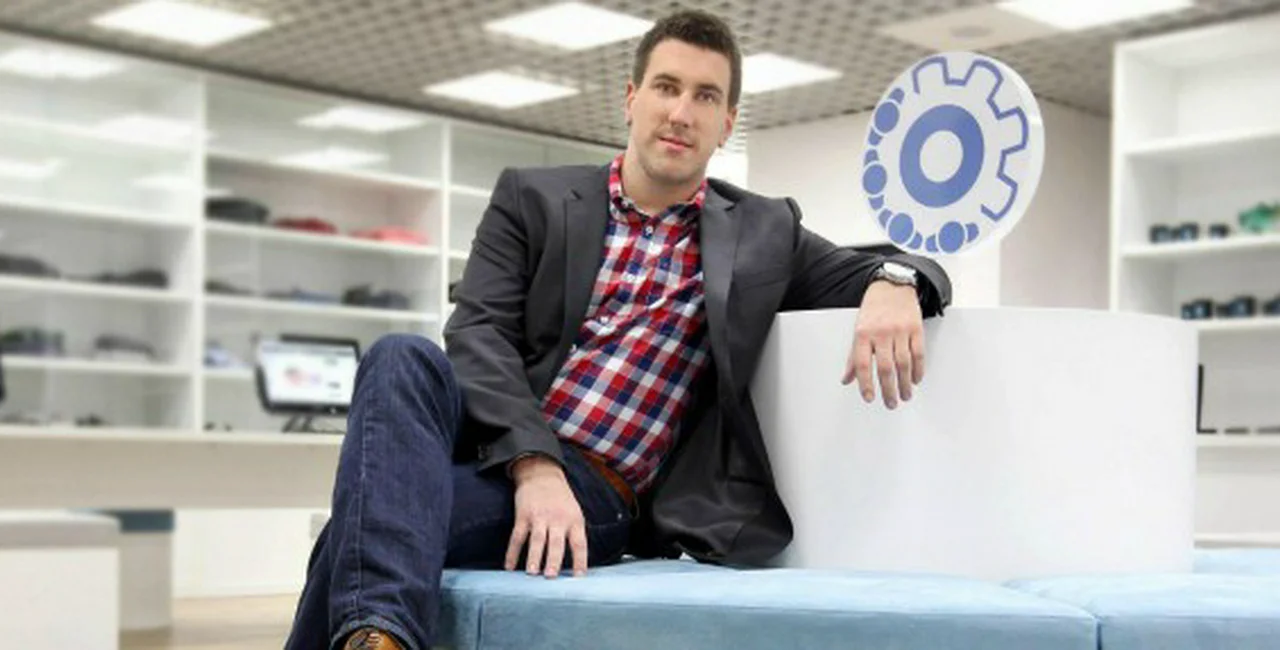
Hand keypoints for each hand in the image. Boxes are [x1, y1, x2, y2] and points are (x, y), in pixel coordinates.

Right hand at [504, 456, 587, 577]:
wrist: (541, 474)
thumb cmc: (561, 499)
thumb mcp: (574, 512)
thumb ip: (574, 534)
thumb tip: (575, 564)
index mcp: (574, 520)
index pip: (579, 543)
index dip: (580, 560)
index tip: (579, 577)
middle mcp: (558, 519)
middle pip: (556, 542)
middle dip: (553, 560)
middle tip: (550, 576)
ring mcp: (539, 517)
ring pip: (536, 540)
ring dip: (533, 557)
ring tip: (531, 573)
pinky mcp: (523, 516)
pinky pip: (517, 537)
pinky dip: (512, 552)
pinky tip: (509, 566)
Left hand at [842, 280, 925, 408]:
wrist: (892, 286)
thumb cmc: (873, 311)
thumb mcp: (857, 331)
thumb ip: (853, 357)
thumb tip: (846, 379)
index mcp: (863, 334)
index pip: (863, 364)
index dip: (865, 384)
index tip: (869, 398)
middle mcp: (881, 333)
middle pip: (886, 368)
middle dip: (889, 389)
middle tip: (891, 403)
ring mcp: (900, 330)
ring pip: (904, 363)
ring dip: (905, 384)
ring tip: (905, 396)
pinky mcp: (916, 328)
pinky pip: (919, 353)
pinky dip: (918, 370)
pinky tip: (916, 380)